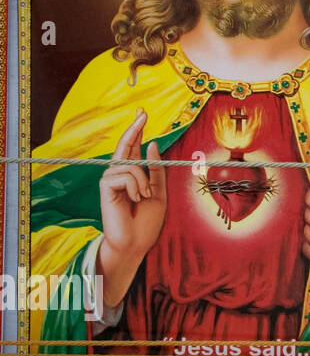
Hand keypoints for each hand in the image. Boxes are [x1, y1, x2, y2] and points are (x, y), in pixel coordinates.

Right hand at [98, 110, 166, 305]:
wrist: (136, 242)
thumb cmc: (146, 220)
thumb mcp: (158, 191)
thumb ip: (155, 169)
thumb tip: (151, 144)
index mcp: (133, 175)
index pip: (133, 148)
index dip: (137, 131)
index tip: (143, 114)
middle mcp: (119, 175)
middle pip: (124, 146)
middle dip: (134, 129)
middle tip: (143, 113)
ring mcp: (110, 180)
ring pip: (130, 165)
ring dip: (143, 181)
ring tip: (142, 198)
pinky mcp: (105, 187)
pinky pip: (125, 175)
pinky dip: (135, 186)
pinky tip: (134, 200)